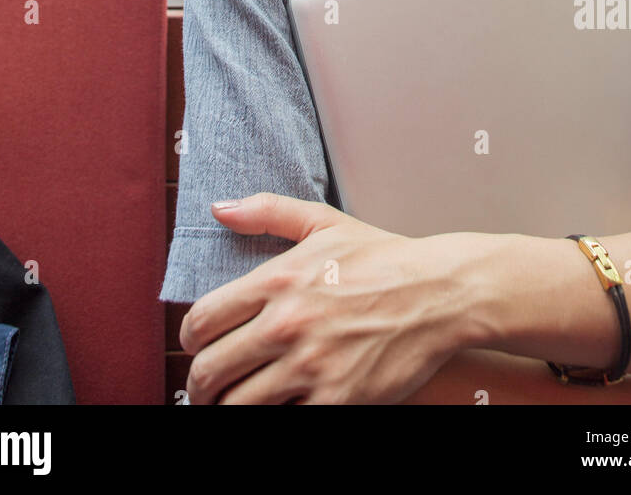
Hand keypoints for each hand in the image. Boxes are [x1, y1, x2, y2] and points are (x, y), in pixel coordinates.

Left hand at [179, 192, 465, 404]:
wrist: (440, 293)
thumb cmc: (383, 258)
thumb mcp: (324, 222)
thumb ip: (267, 211)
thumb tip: (219, 208)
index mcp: (277, 279)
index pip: (201, 321)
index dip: (189, 341)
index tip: (197, 348)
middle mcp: (286, 324)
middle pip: (210, 371)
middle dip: (201, 386)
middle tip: (208, 389)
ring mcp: (310, 366)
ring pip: (238, 407)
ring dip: (229, 409)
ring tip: (234, 404)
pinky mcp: (337, 400)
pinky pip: (283, 423)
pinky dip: (275, 417)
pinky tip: (279, 408)